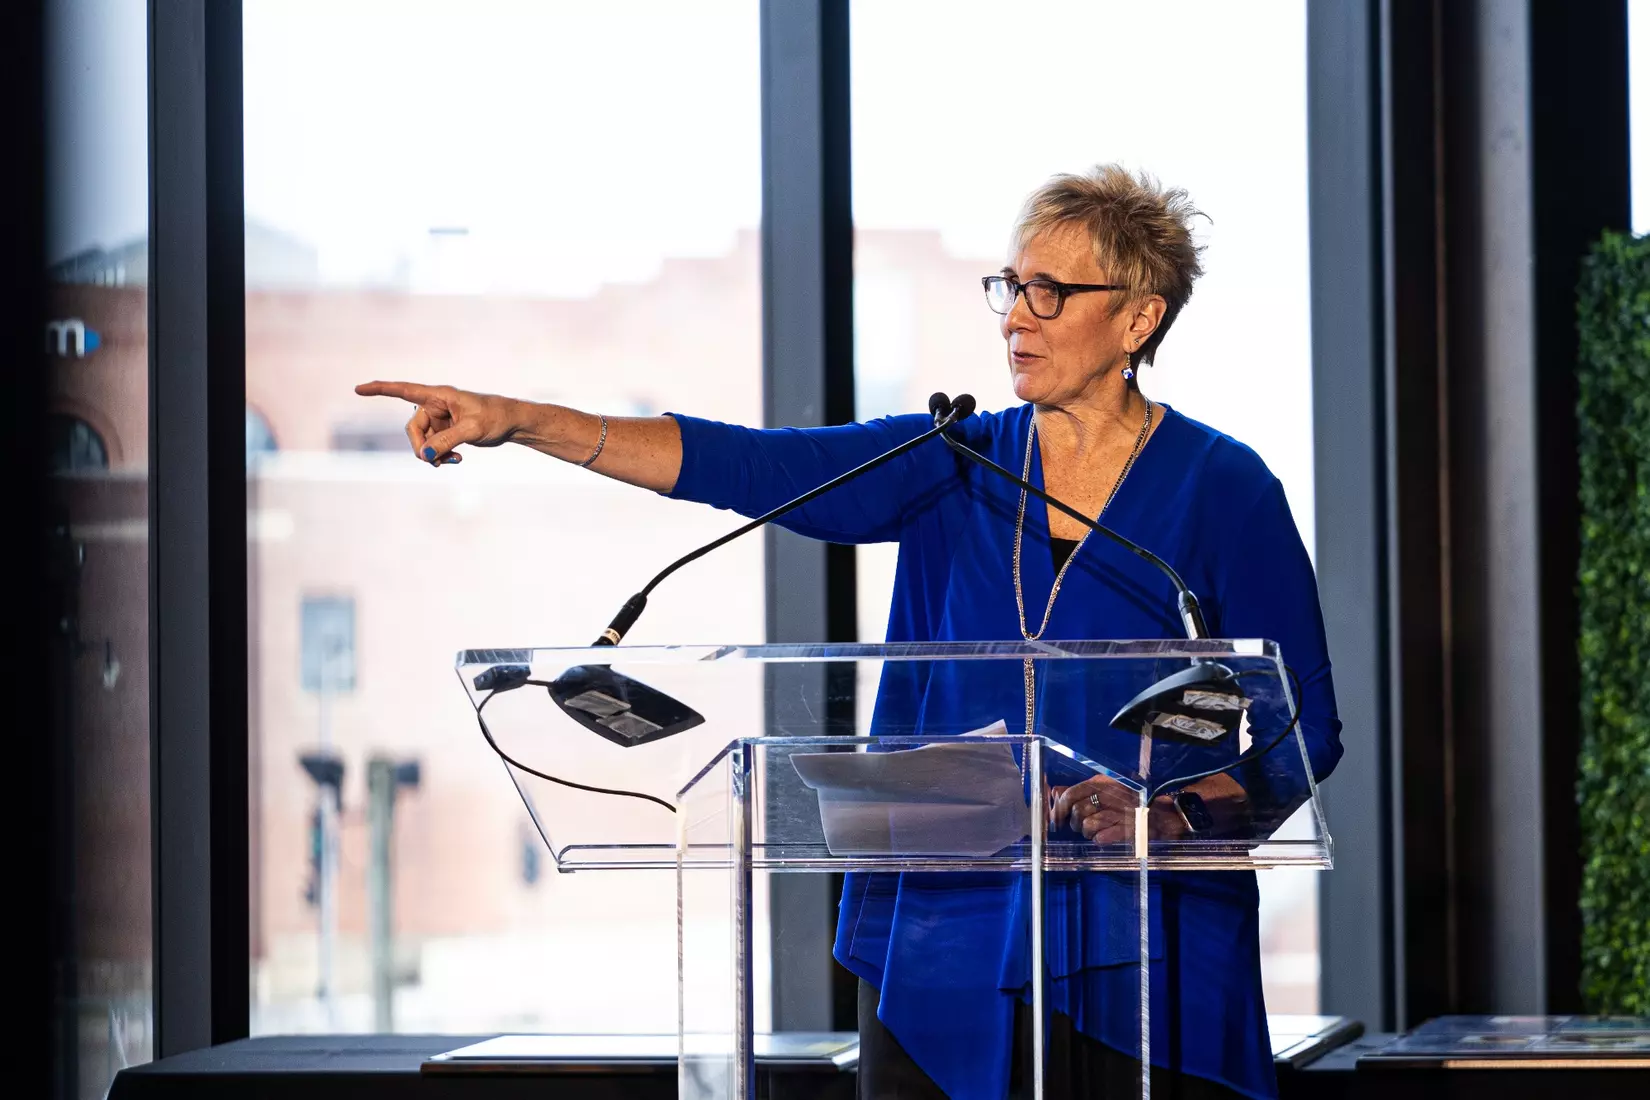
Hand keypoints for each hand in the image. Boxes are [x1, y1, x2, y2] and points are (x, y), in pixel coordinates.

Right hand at [354, 380, 525, 465]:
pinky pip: (432, 447)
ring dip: (432, 455)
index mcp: (439, 395)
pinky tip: (456, 461)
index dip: (380, 390)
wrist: (512, 423)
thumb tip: (425, 456)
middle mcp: (436, 405)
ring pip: (422, 441)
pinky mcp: (446, 431)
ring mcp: (440, 420)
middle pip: (412, 429)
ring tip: (453, 462)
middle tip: (435, 462)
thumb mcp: (472, 429)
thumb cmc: (496, 417)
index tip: (358, 389)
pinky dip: (439, 456)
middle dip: (420, 448)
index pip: (403, 390)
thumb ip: (447, 441)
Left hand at [1050, 775, 1146, 845]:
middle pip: (1077, 812)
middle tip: (1085, 826)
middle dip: (1076, 823)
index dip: (1059, 809)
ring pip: (1087, 826)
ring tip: (1100, 830)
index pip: (1070, 794)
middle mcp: (1109, 794)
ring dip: (1089, 832)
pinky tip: (1108, 836)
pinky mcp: (1127, 828)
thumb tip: (1053, 793)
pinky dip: (1101, 839)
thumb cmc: (1129, 802)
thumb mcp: (1105, 789)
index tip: (1057, 819)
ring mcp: (1118, 811)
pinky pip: (1100, 838)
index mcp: (1102, 782)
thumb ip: (1078, 791)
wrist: (1163, 815)